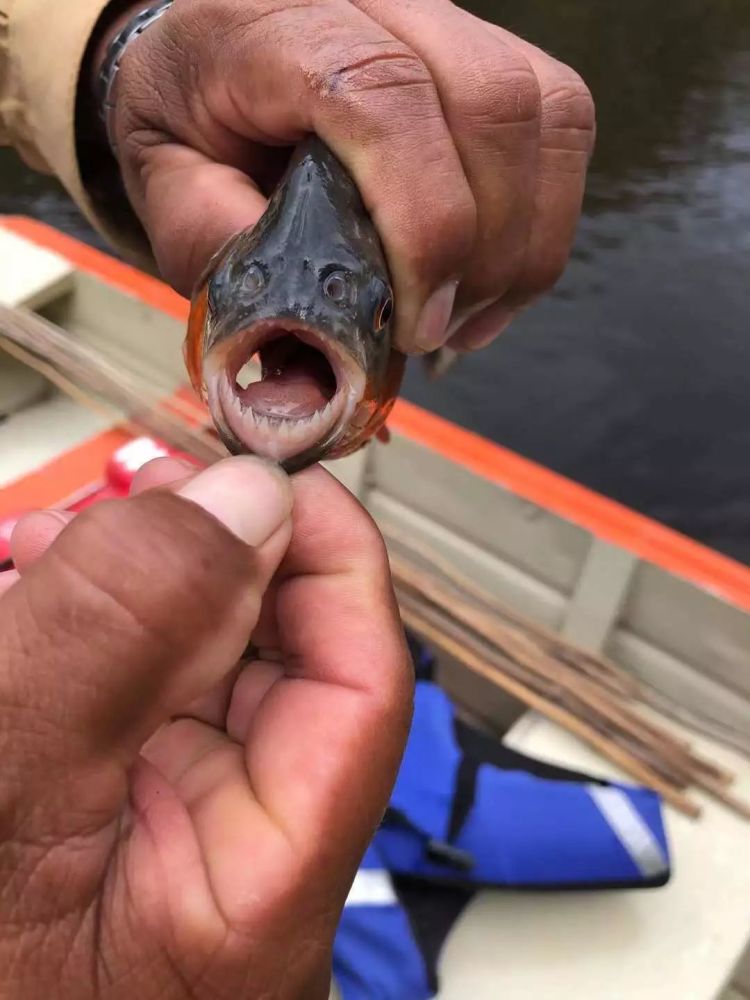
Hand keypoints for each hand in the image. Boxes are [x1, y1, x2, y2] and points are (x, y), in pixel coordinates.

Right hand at [0, 457, 410, 998]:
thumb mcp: (10, 784)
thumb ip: (120, 639)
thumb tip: (244, 502)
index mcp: (258, 901)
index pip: (362, 690)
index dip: (329, 557)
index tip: (268, 477)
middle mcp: (246, 872)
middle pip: (285, 664)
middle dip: (212, 555)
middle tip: (145, 492)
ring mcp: (190, 841)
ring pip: (210, 666)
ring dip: (142, 583)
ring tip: (61, 541)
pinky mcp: (139, 816)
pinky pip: (149, 697)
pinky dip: (104, 631)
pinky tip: (45, 591)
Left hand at [94, 0, 593, 353]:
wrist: (208, 54)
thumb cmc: (187, 120)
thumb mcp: (169, 191)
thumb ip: (223, 256)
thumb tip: (309, 355)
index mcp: (279, 28)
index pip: (387, 98)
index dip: (426, 223)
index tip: (417, 324)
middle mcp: (380, 2)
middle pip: (493, 104)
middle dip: (485, 250)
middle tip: (437, 335)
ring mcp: (446, 19)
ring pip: (546, 115)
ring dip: (524, 244)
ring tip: (467, 319)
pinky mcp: (491, 53)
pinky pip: (559, 127)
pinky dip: (544, 220)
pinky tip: (490, 281)